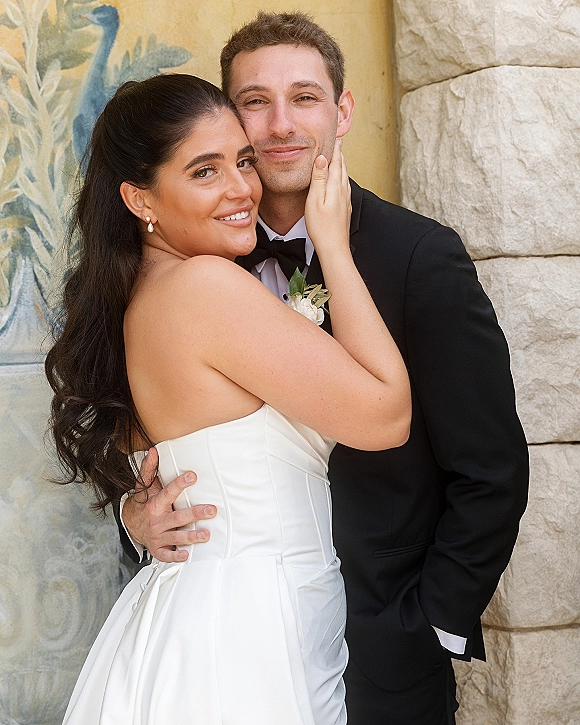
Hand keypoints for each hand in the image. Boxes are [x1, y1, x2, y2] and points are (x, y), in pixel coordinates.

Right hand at [122, 447, 215, 562]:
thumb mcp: (144, 486)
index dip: (180, 484)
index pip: (168, 493)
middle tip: (212, 510)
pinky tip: (187, 555)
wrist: (130, 524)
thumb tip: (154, 450)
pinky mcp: (158, 549)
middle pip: (178, 518)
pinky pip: (166, 555)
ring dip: (191, 537)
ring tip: (206, 534)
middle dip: (195, 514)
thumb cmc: (143, 503)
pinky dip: (176, 557)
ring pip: (176, 538)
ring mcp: (157, 536)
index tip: (193, 476)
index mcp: (155, 504)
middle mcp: (157, 521)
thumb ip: (150, 469)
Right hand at [304, 138, 351, 259]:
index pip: (336, 163)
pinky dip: (342, 178)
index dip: (336, 149)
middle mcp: (343, 192)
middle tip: (339, 142)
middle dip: (340, 155)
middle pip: (342, 168)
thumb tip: (322, 158)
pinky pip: (344, 187)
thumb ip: (319, 178)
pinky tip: (340, 182)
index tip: (336, 137)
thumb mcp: (315, 200)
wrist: (334, 248)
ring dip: (342, 166)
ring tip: (339, 158)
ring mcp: (346, 201)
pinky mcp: (345, 209)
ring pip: (345, 178)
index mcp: (335, 187)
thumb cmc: (321, 227)